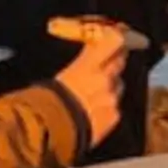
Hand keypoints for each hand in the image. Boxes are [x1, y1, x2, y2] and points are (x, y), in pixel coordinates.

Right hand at [50, 24, 129, 141]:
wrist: (50, 133)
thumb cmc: (47, 102)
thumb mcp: (61, 75)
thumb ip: (81, 65)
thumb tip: (85, 61)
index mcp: (89, 65)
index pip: (114, 41)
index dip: (118, 37)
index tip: (117, 34)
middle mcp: (104, 79)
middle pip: (120, 62)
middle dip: (114, 62)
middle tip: (105, 64)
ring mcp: (112, 99)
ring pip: (118, 86)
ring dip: (110, 87)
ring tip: (93, 96)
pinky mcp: (114, 117)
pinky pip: (115, 107)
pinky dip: (108, 108)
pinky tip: (94, 113)